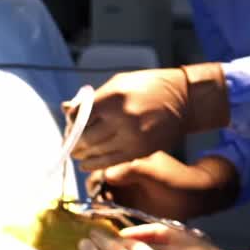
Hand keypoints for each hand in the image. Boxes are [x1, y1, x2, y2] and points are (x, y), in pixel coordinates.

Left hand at [67, 69, 189, 169]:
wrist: (184, 100)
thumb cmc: (148, 87)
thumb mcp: (119, 83)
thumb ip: (93, 99)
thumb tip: (66, 109)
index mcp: (114, 97)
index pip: (79, 116)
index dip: (71, 122)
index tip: (70, 123)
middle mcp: (122, 118)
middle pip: (85, 137)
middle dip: (73, 141)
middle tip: (70, 141)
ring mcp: (132, 137)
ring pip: (95, 153)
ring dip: (82, 154)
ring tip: (78, 153)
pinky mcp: (140, 151)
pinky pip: (110, 162)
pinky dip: (94, 165)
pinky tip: (87, 164)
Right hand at [91, 151, 240, 222]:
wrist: (195, 196)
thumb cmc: (175, 178)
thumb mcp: (151, 170)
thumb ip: (129, 170)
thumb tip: (105, 174)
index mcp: (126, 164)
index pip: (101, 170)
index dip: (95, 181)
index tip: (96, 192)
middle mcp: (124, 179)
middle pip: (100, 187)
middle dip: (96, 196)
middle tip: (99, 208)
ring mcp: (128, 195)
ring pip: (105, 202)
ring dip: (101, 209)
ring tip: (104, 217)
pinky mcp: (133, 210)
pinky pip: (116, 214)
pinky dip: (111, 218)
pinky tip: (112, 222)